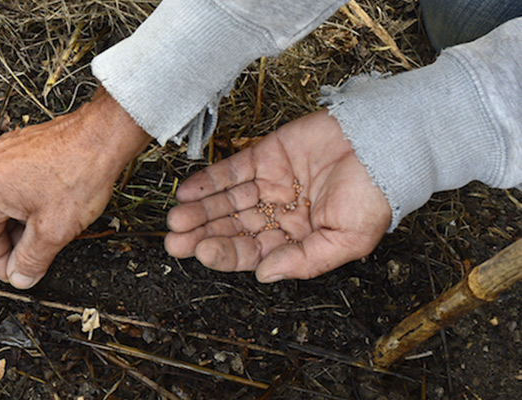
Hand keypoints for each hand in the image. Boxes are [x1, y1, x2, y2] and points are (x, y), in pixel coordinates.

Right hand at [0, 87, 150, 288]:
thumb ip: (31, 260)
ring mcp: (2, 153)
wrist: (103, 136)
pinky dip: (22, 203)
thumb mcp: (54, 231)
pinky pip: (10, 183)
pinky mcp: (17, 148)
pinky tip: (43, 211)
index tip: (14, 274)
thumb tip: (19, 278)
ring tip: (41, 235)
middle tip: (27, 260)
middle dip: (6, 243)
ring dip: (15, 223)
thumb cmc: (81, 172)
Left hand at [166, 110, 390, 282]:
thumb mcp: (347, 240)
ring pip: (227, 202)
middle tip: (175, 242)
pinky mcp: (266, 155)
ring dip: (200, 211)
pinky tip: (187, 193)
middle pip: (233, 228)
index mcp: (298, 239)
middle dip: (203, 235)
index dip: (226, 253)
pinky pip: (231, 171)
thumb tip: (264, 275)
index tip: (203, 253)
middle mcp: (280, 214)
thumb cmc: (376, 194)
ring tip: (176, 219)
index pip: (254, 251)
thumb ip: (304, 260)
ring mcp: (271, 184)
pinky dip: (208, 182)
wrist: (387, 143)